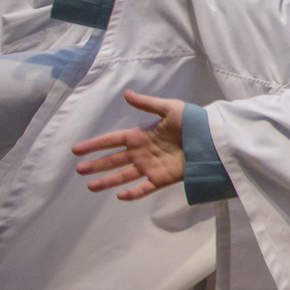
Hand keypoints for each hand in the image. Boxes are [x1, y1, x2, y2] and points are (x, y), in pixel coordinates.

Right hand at [72, 90, 187, 200]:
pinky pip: (145, 188)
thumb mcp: (170, 108)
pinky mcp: (162, 179)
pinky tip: (119, 196)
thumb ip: (147, 103)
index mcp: (141, 135)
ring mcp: (151, 166)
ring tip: (91, 186)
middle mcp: (142, 152)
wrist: (213, 139)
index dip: (95, 144)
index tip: (77, 150)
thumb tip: (126, 93)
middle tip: (79, 170)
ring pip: (124, 176)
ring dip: (108, 181)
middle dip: (96, 165)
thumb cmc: (193, 122)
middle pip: (114, 159)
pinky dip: (133, 193)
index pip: (112, 140)